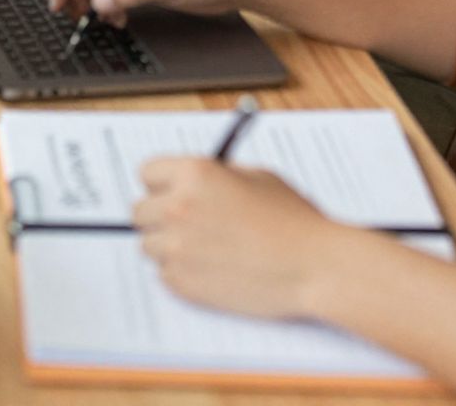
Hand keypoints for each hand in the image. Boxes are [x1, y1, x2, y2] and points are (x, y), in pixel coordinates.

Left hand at [133, 156, 347, 319]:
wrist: (314, 267)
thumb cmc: (293, 221)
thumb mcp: (257, 176)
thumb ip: (217, 174)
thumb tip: (189, 178)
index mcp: (193, 174)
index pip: (147, 172)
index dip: (163, 184)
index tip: (173, 192)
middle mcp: (177, 207)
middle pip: (140, 212)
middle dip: (161, 217)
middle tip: (190, 225)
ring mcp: (176, 248)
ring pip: (149, 245)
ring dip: (170, 247)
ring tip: (207, 250)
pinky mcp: (182, 283)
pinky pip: (165, 275)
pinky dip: (182, 275)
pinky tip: (213, 271)